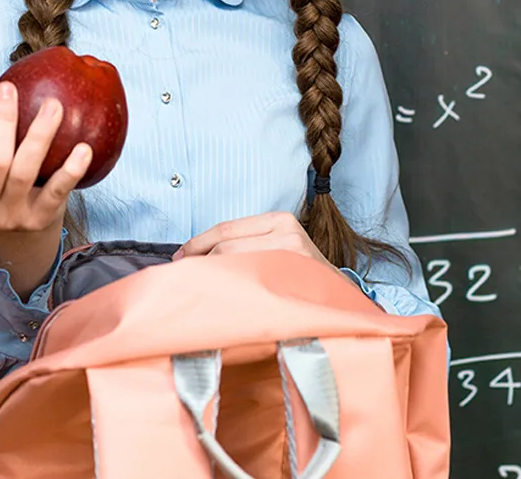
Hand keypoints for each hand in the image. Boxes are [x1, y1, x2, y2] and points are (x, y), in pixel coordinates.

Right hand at [0, 81, 92, 231]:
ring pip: (24, 173)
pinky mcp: (40, 220)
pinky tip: (84, 148)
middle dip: (2, 125)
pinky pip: (57, 191)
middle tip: (8, 89)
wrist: (28, 229)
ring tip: (53, 105)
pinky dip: (71, 169)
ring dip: (40, 134)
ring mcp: (11, 218)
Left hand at [171, 212, 356, 285]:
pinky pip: (247, 285)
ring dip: (210, 278)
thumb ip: (246, 244)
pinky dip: (228, 292)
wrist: (340, 299)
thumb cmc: (300, 274)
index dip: (197, 243)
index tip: (180, 256)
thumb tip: (194, 254)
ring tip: (201, 289)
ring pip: (232, 266)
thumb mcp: (278, 246)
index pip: (225, 229)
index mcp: (280, 219)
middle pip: (224, 248)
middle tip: (185, 278)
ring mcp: (291, 257)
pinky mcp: (293, 280)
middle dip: (200, 263)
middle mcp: (287, 233)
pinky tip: (221, 300)